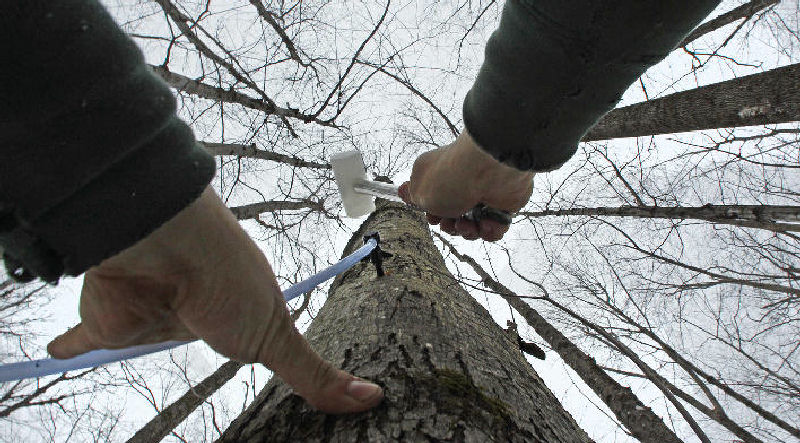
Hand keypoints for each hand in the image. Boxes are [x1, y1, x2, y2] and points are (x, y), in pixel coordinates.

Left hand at [47, 187, 382, 413]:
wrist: (166, 246)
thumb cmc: (228, 280)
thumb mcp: (277, 337)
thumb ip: (313, 376)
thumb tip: (370, 398)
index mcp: (238, 309)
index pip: (248, 330)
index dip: (253, 336)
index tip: (257, 345)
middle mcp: (195, 309)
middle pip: (196, 331)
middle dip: (197, 334)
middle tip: (200, 339)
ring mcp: (153, 314)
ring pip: (146, 334)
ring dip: (142, 336)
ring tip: (146, 340)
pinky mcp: (111, 322)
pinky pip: (85, 338)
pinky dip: (71, 344)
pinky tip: (62, 350)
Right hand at [399, 131, 532, 240]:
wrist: (490, 171)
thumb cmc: (450, 179)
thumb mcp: (420, 192)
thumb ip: (414, 198)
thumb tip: (404, 192)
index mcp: (437, 174)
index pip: (432, 197)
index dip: (430, 212)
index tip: (430, 215)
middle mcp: (460, 183)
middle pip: (451, 215)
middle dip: (448, 226)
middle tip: (449, 221)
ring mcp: (482, 193)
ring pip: (472, 224)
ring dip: (467, 232)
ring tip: (467, 225)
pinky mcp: (502, 204)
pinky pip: (494, 227)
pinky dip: (489, 231)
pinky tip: (486, 224)